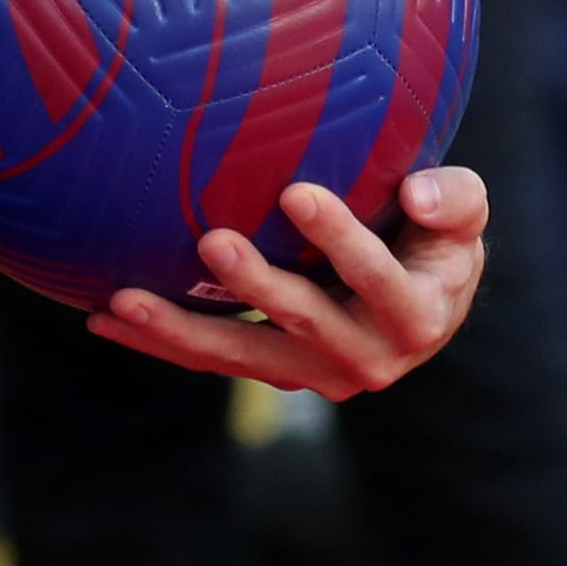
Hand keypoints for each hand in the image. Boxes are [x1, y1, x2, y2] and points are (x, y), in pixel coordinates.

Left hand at [92, 170, 488, 397]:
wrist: (419, 295)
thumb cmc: (436, 234)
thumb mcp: (463, 215)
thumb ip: (456, 199)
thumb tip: (417, 191)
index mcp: (418, 317)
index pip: (378, 277)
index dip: (340, 239)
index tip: (296, 192)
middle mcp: (368, 358)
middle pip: (303, 325)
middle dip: (256, 286)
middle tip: (210, 241)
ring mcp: (314, 374)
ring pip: (241, 355)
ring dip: (180, 332)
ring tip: (121, 302)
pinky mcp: (273, 371)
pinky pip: (214, 359)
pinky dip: (160, 341)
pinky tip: (103, 316)